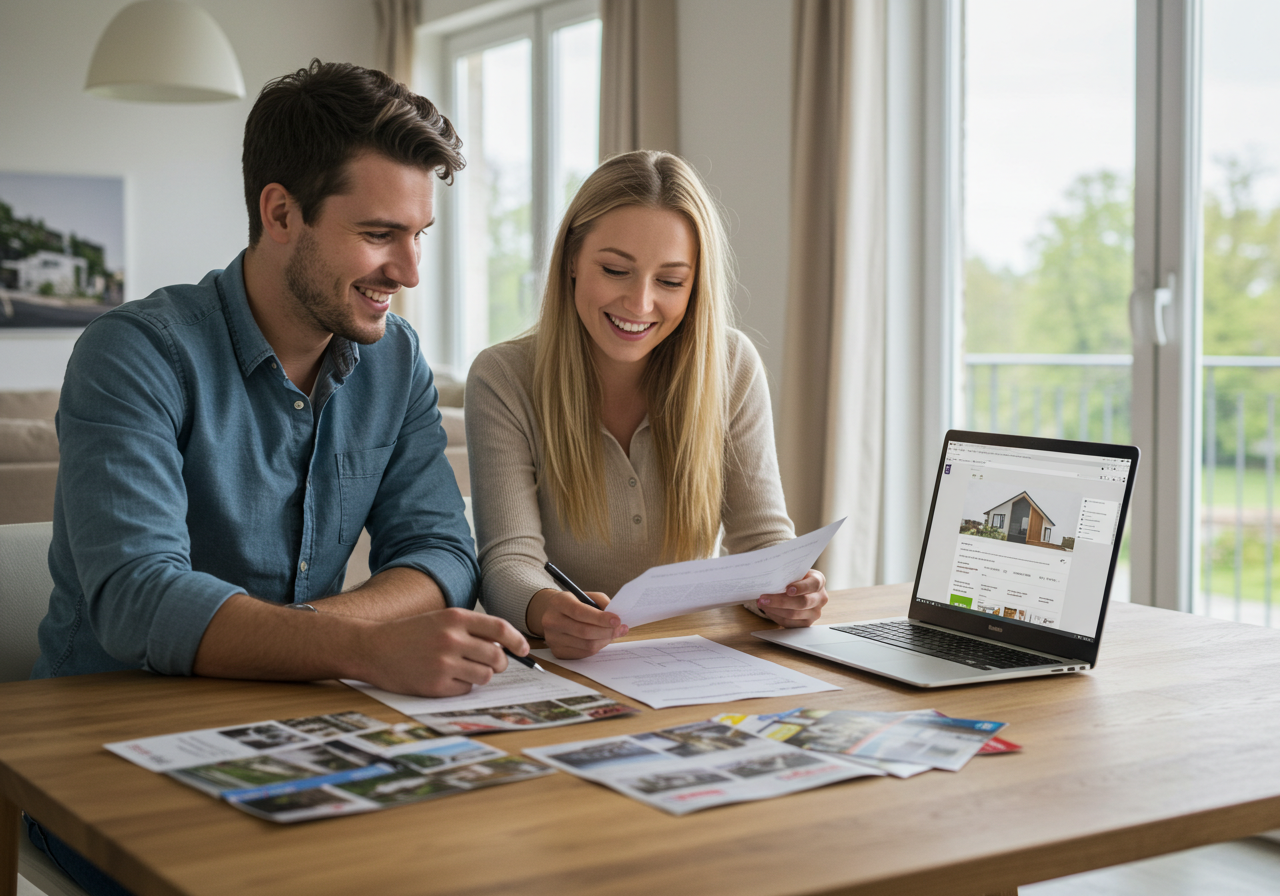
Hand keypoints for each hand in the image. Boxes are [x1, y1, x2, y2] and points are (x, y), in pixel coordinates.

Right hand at [354, 607, 528, 696]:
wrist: (372, 648)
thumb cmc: (410, 634)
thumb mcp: (440, 619)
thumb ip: (470, 629)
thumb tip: (504, 646)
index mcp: (455, 618)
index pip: (499, 629)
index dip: (517, 641)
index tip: (524, 649)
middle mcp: (451, 639)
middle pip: (496, 656)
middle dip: (500, 663)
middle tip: (492, 664)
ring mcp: (443, 663)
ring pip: (485, 676)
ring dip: (481, 675)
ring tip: (465, 670)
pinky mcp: (435, 686)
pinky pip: (465, 690)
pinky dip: (462, 687)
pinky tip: (447, 678)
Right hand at [528, 589, 627, 658]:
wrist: (552, 613)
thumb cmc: (574, 603)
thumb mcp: (586, 595)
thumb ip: (602, 603)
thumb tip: (617, 620)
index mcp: (559, 603)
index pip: (579, 612)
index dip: (600, 618)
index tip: (617, 620)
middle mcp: (552, 621)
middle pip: (584, 631)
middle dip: (607, 631)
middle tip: (620, 628)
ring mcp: (553, 639)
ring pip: (586, 645)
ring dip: (604, 640)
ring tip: (613, 633)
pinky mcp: (557, 652)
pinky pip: (583, 653)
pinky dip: (597, 647)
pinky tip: (601, 640)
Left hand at [756, 569, 827, 626]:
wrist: (800, 590)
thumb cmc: (795, 579)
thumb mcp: (795, 572)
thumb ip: (788, 574)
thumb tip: (770, 577)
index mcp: (819, 581)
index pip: (813, 584)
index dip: (801, 587)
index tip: (788, 589)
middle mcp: (820, 598)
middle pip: (802, 602)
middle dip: (780, 601)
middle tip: (764, 598)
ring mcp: (814, 613)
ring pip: (793, 614)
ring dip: (774, 609)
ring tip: (762, 603)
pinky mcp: (806, 624)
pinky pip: (789, 623)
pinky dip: (775, 616)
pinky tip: (768, 610)